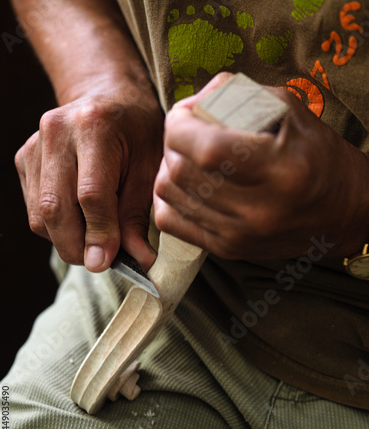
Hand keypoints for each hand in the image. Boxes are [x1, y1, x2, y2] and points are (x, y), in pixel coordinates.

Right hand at [15, 84, 163, 271]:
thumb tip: (139, 259)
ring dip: (67, 239)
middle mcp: (56, 132)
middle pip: (56, 207)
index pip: (91, 193)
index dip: (100, 233)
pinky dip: (56, 226)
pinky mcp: (23, 159)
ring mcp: (34, 145)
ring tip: (94, 237)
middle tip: (100, 262)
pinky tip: (79, 217)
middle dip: (78, 246)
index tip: (108, 262)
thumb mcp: (150, 167)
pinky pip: (35, 209)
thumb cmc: (136, 131)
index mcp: (95, 126)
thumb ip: (139, 214)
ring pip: (40, 214)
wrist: (106, 96)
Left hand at [153, 72, 368, 260]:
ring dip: (168, 167)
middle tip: (185, 131)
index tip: (184, 114)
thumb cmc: (319, 157)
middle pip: (182, 171)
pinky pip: (172, 223)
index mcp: (280, 170)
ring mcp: (240, 235)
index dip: (181, 124)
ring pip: (170, 196)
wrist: (344, 213)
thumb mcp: (290, 111)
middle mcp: (258, 210)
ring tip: (186, 156)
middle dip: (172, 142)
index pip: (206, 149)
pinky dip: (168, 199)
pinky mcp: (228, 249)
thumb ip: (237, 96)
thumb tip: (191, 103)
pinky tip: (185, 185)